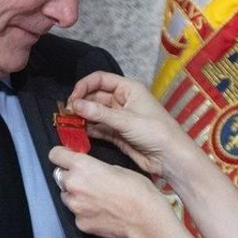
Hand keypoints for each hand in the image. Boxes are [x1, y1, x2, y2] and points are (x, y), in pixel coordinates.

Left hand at [49, 146, 167, 237]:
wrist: (145, 218)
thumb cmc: (137, 191)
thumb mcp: (116, 167)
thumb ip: (94, 168)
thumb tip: (88, 171)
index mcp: (82, 166)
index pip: (55, 155)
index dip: (61, 156)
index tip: (65, 158)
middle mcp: (74, 184)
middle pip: (60, 177)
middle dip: (72, 178)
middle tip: (89, 182)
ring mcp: (75, 206)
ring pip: (67, 197)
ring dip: (77, 196)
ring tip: (97, 199)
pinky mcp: (80, 223)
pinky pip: (77, 214)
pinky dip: (85, 213)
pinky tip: (101, 212)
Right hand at [68, 72, 195, 181]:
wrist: (170, 157)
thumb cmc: (154, 131)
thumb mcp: (126, 120)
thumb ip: (99, 113)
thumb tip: (75, 105)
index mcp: (128, 89)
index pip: (100, 79)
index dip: (84, 86)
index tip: (73, 98)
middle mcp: (122, 101)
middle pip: (95, 97)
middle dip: (81, 103)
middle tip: (67, 114)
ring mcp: (119, 118)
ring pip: (95, 114)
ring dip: (83, 118)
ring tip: (69, 124)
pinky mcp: (118, 134)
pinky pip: (99, 129)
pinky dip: (89, 130)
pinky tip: (79, 133)